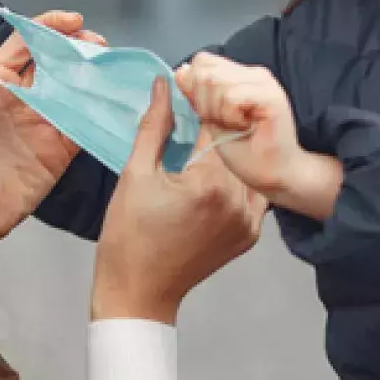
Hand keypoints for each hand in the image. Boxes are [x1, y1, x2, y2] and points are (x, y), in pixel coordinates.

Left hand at [0, 11, 104, 279]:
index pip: (25, 46)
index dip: (49, 29)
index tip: (74, 22)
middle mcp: (22, 101)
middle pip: (56, 64)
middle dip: (79, 49)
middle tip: (101, 45)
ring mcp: (43, 126)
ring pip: (75, 91)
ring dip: (94, 77)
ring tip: (114, 67)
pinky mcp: (59, 153)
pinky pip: (84, 127)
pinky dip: (100, 114)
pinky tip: (115, 102)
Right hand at [92, 78, 268, 323]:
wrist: (139, 293)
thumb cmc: (128, 236)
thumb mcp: (135, 175)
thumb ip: (154, 127)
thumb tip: (163, 86)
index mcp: (210, 184)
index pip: (214, 125)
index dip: (200, 103)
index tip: (186, 90)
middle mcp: (238, 202)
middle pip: (234, 146)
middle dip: (215, 126)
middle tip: (194, 112)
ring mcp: (249, 222)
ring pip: (245, 169)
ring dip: (228, 152)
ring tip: (202, 143)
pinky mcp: (249, 236)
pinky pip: (250, 195)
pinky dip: (236, 180)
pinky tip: (213, 174)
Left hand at [176, 52, 342, 220]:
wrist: (274, 175)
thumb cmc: (246, 152)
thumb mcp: (211, 119)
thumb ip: (197, 94)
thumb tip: (181, 70)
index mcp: (239, 75)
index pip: (202, 61)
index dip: (196, 89)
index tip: (212, 115)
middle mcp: (252, 73)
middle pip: (205, 71)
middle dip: (204, 103)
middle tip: (226, 124)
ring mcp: (263, 82)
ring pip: (214, 81)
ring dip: (217, 112)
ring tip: (236, 126)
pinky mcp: (271, 96)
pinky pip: (231, 96)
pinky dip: (229, 117)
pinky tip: (244, 127)